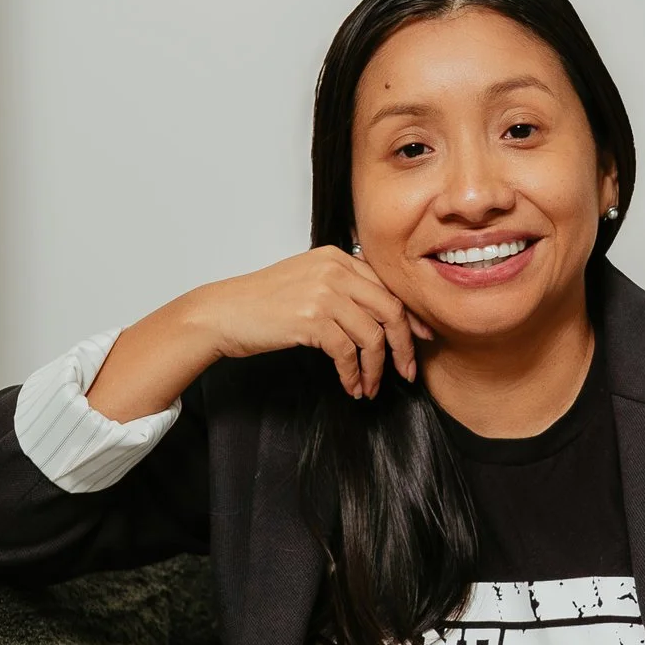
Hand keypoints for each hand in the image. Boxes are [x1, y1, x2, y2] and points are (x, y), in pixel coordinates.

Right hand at [90, 248, 430, 418]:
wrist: (222, 312)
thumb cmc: (262, 304)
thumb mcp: (307, 282)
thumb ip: (342, 289)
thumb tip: (380, 318)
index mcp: (337, 257)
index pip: (388, 286)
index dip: (411, 317)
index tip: (421, 339)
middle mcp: (335, 269)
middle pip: (391, 309)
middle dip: (404, 346)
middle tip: (407, 371)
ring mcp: (323, 292)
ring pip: (373, 335)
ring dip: (376, 368)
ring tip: (369, 387)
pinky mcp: (311, 318)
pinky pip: (348, 352)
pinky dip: (353, 374)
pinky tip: (350, 386)